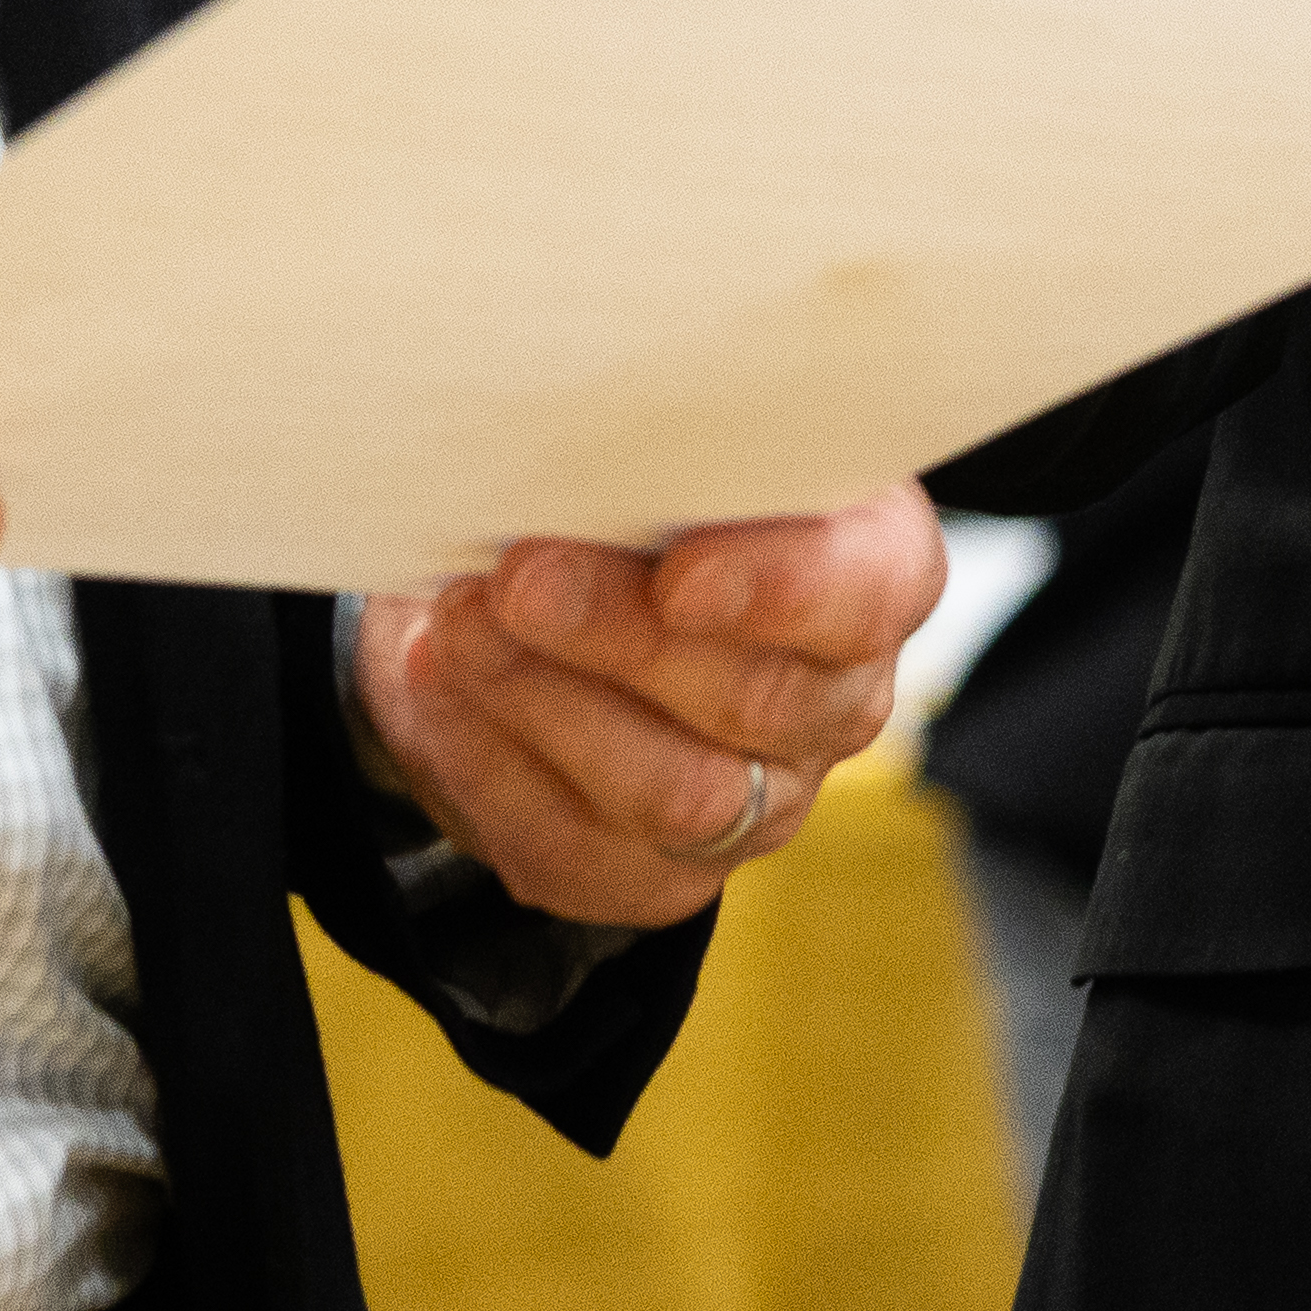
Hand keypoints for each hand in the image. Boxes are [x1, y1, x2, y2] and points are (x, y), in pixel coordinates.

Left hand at [348, 484, 946, 931]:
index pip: (871, 590)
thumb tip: (580, 434)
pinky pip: (576, 848)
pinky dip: (490, 762)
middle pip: (755, 697)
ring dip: (546, 701)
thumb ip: (655, 441)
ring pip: (672, 788)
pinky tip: (439, 685)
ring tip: (459, 625)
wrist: (535, 598)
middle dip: (621, 636)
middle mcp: (835, 699)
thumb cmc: (624, 488)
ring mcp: (760, 802)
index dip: (783, 588)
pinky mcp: (659, 876)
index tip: (680, 572)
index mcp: (871, 568)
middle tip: (519, 576)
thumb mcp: (652, 438)